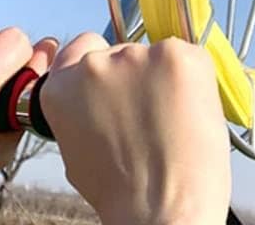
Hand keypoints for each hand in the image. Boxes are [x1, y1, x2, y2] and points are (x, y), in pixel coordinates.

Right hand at [41, 34, 230, 224]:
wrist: (162, 208)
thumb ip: (81, 108)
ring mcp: (139, 54)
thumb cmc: (122, 190)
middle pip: (121, 52)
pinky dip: (191, 80)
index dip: (98, 62)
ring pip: (156, 56)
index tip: (113, 79)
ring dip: (164, 78)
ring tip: (170, 121)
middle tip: (147, 113)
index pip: (79, 47)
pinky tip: (189, 112)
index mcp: (63, 86)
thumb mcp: (77, 148)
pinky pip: (187, 58)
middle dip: (134, 76)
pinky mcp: (178, 54)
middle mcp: (97, 62)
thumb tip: (98, 95)